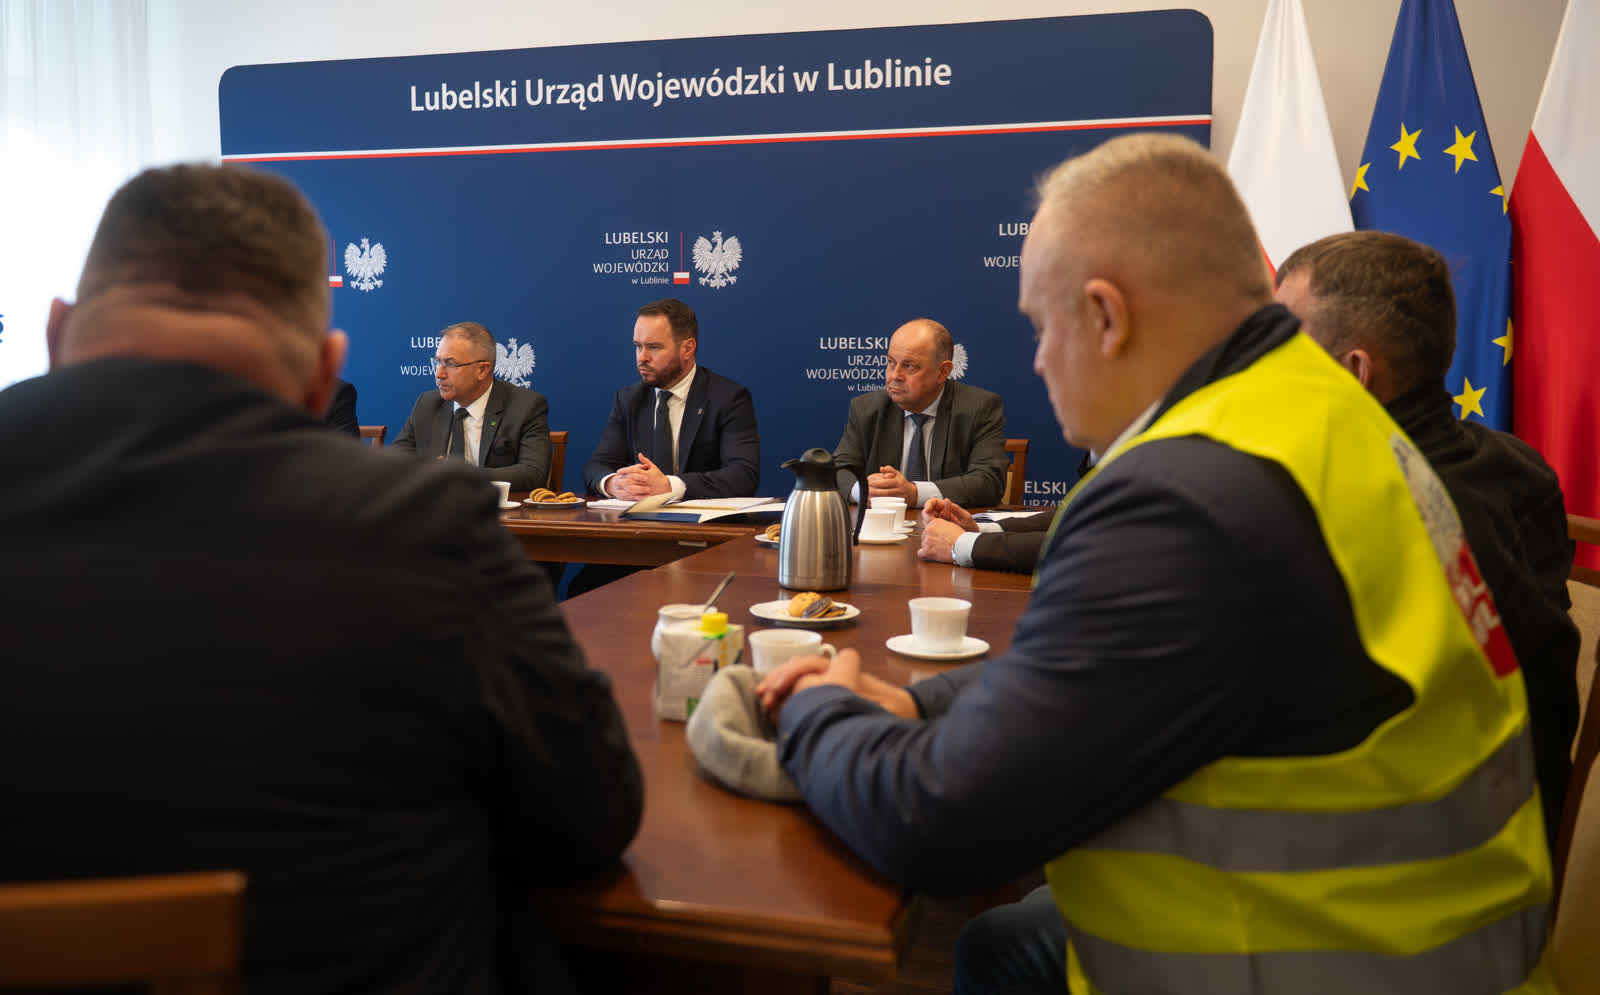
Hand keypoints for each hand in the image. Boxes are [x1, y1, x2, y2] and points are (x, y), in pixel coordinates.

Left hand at [611, 453, 670, 498]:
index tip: (619, 471)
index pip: (634, 470)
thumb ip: (645, 461)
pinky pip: (637, 495)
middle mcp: (646, 481)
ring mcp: (646, 488)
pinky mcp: (647, 495)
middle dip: (623, 478)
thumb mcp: (653, 467)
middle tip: (617, 477)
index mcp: (646, 474)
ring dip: (625, 486)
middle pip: (632, 478)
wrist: (666, 487)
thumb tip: (640, 454)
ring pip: (633, 487)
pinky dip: (631, 494)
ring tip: (620, 485)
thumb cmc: (659, 477)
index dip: (625, 470)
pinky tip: (626, 493)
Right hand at [756, 650, 917, 719]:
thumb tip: (845, 694)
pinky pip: (796, 690)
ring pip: (794, 677)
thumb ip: (869, 699)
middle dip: (779, 679)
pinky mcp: (822, 696)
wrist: (902, 710)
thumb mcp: (888, 706)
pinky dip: (781, 695)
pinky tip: (769, 706)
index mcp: (843, 671)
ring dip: (776, 685)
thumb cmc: (895, 707)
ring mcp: (827, 683)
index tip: (781, 689)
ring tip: (762, 699)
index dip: (795, 672)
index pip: (811, 663)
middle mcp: (832, 673)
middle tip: (765, 697)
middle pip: (797, 667)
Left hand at [867, 466, 918, 502]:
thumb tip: (881, 468)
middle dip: (876, 492)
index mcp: (899, 482)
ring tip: (868, 497)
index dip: (879, 483)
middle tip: (867, 490)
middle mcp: (899, 491)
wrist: (911, 494)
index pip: (888, 483)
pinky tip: (873, 503)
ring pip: (886, 500)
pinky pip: (887, 505)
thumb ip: (889, 469)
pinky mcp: (896, 505)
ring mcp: (898, 499)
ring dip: (877, 499)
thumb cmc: (902, 483)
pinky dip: (879, 505)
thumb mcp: (897, 474)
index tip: (871, 483)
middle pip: (886, 492)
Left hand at [918, 518, 966, 563]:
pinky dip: (924, 555)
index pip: (928, 528)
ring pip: (923, 544)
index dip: (933, 533)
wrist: (963, 546)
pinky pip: (920, 553)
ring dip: (929, 547)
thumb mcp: (950, 525)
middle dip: (930, 540)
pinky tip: (930, 555)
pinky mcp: (927, 550)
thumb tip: (938, 531)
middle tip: (939, 544)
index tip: (936, 537)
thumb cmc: (960, 537)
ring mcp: (927, 540)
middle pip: (924, 536)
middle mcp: (929, 529)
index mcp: (934, 522)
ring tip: (939, 549)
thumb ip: (941, 526)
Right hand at [923, 498, 977, 531]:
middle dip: (927, 516)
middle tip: (931, 522)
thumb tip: (946, 500)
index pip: (933, 502)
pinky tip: (935, 534)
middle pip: (928, 512)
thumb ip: (956, 509)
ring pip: (927, 521)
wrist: (971, 540)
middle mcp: (942, 514)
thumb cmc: (971, 527)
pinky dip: (930, 531)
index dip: (928, 504)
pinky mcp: (939, 530)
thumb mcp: (965, 518)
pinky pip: (931, 529)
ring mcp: (940, 522)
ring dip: (928, 524)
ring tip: (935, 529)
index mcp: (948, 508)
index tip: (927, 510)